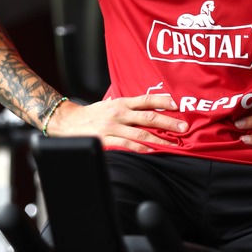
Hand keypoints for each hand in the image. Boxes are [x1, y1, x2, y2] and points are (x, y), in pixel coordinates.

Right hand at [48, 93, 187, 152]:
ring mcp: (112, 126)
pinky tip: (151, 151)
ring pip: (141, 133)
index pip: (146, 99)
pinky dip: (140, 148)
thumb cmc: (91, 114)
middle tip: (183, 127)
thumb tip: (146, 106)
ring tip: (172, 144)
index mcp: (121, 103)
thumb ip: (126, 106)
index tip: (177, 105)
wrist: (67, 121)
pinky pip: (126, 144)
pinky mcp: (105, 139)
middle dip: (168, 122)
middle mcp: (119, 113)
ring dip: (159, 139)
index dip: (162, 101)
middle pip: (148, 116)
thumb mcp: (110, 104)